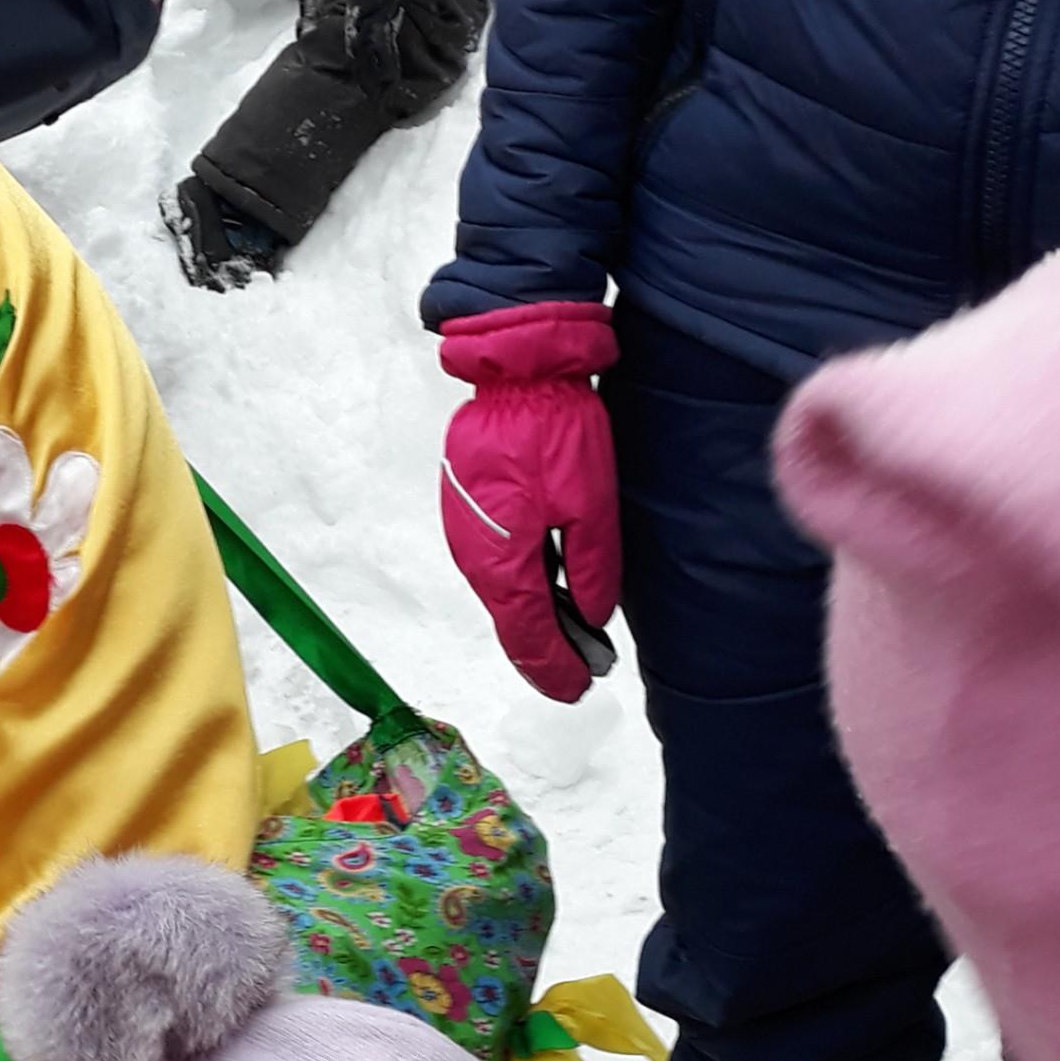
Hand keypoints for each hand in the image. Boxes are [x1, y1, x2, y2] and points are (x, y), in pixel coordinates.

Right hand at [435, 301, 620, 703]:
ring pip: (503, 596)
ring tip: (573, 637)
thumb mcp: (591, 503)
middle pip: (510, 622)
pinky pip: (496, 568)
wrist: (516, 372)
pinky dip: (523, 588)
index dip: (554, 668)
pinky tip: (549, 590)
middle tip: (582, 673)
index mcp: (504, 562)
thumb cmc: (555, 429)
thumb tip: (591, 615)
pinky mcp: (469, 514)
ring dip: (536, 620)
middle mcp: (476, 558)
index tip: (580, 688)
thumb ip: (592, 567)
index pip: (528, 636)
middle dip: (546, 651)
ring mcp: (467, 536)